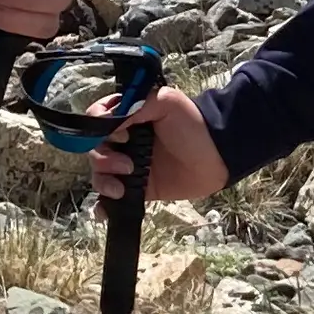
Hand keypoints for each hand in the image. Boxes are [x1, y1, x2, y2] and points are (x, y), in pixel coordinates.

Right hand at [85, 87, 229, 204]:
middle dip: (104, 159)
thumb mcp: (166, 102)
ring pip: (99, 174)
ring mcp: (129, 166)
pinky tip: (105, 211)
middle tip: (128, 165)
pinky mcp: (138, 189)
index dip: (98, 130)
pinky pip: (111, 198)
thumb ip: (135, 106)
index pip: (96, 120)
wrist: (219, 157)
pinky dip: (103, 206)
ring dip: (104, 181)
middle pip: (94, 150)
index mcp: (128, 117)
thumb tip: (107, 120)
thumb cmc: (194, 125)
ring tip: (123, 187)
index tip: (121, 137)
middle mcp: (124, 141)